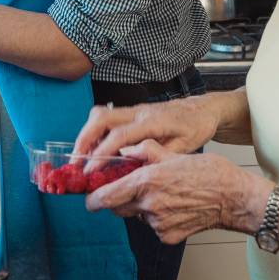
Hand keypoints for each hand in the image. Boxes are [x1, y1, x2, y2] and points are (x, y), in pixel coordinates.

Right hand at [73, 95, 219, 157]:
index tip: (89, 170)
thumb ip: (159, 157)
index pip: (119, 136)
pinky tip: (95, 148)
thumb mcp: (184, 147)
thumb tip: (136, 170)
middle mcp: (139, 112)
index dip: (101, 153)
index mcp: (152, 122)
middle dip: (84, 139)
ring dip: (86, 134)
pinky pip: (107, 117)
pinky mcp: (132, 111)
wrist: (203, 109)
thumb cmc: (196, 127)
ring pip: (101, 115)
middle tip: (75, 162)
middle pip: (101, 118)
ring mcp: (134, 109)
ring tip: (80, 157)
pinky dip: (95, 132)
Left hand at [85, 140, 264, 243]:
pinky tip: (174, 207)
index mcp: (147, 181)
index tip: (88, 198)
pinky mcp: (168, 236)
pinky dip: (157, 218)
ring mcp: (158, 224)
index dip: (93, 198)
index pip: (108, 196)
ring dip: (141, 207)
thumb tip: (126, 151)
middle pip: (118, 207)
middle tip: (130, 189)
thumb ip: (145, 151)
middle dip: (118, 199)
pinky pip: (153, 227)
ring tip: (164, 194)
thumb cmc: (209, 173)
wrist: (233, 198)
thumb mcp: (175, 154)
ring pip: (137, 216)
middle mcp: (149, 205)